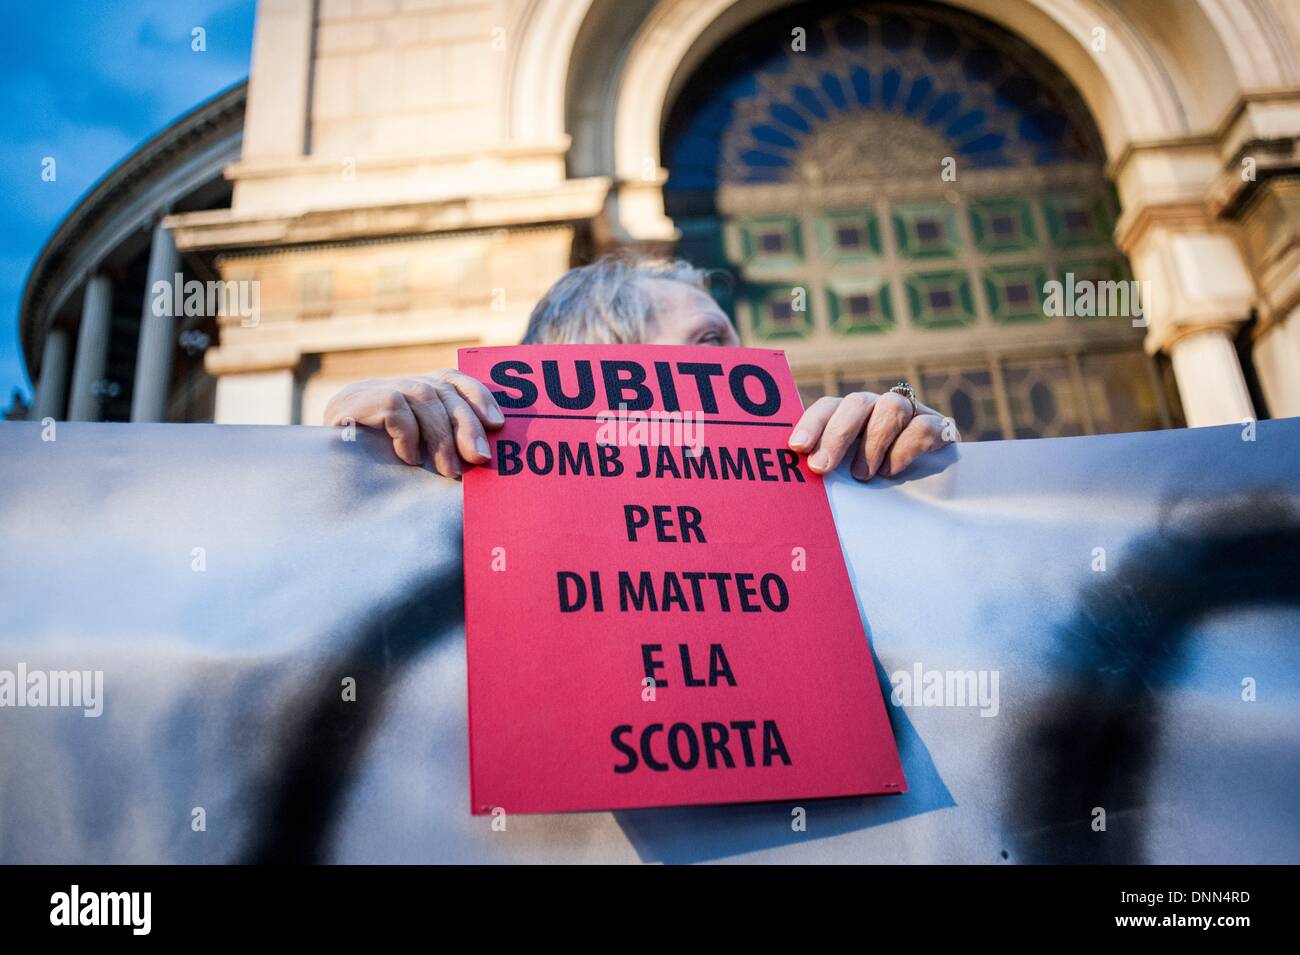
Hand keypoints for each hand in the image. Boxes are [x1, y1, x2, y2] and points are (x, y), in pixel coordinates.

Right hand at [323, 370, 503, 477]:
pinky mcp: (353, 402)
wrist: (326, 483)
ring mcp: (373, 390)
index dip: (479, 395)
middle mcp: (397, 386)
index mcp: (416, 394)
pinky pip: (394, 406)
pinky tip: (407, 459)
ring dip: (441, 437)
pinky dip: (407, 434)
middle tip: (479, 459)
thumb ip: (449, 448)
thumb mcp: (423, 460)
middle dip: (465, 424)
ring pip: (422, 396)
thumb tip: (485, 456)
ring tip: (448, 471)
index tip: (497, 425)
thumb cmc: (383, 476)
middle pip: (443, 389)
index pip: (453, 379)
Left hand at [788, 391, 955, 480]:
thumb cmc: (874, 486)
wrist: (932, 496)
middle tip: (821, 467)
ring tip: (862, 475)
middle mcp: (877, 408)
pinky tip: (891, 472)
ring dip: (873, 443)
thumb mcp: (847, 477)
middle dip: (836, 435)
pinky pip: (922, 427)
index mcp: (850, 416)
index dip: (812, 423)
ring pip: (891, 407)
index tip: (798, 447)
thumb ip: (828, 471)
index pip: (828, 406)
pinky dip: (904, 451)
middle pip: (856, 403)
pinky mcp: (938, 427)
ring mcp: (910, 413)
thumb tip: (800, 483)